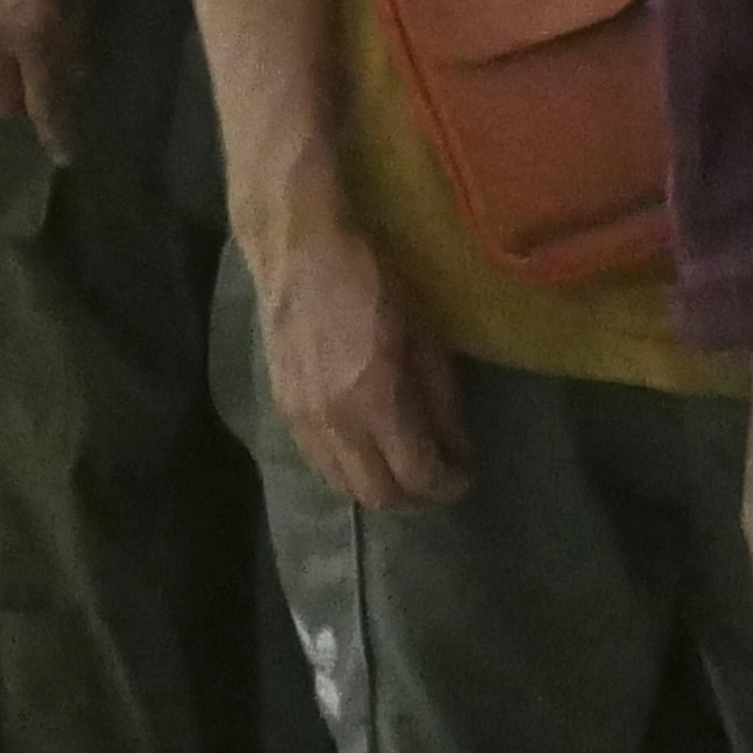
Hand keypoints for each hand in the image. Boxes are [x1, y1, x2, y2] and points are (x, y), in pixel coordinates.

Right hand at [259, 208, 469, 512]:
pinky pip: (322, 466)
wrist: (299, 254)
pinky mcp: (284, 413)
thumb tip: (458, 448)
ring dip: (382, 490)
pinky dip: (351, 473)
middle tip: (441, 479)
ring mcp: (303, 422)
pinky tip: (370, 453)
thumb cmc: (372, 281)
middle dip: (418, 498)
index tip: (467, 475)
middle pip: (379, 496)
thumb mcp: (424, 334)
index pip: (416, 474)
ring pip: (346, 488)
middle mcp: (335, 423)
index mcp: (375, 399)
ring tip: (409, 470)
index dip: (448, 485)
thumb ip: (442, 399)